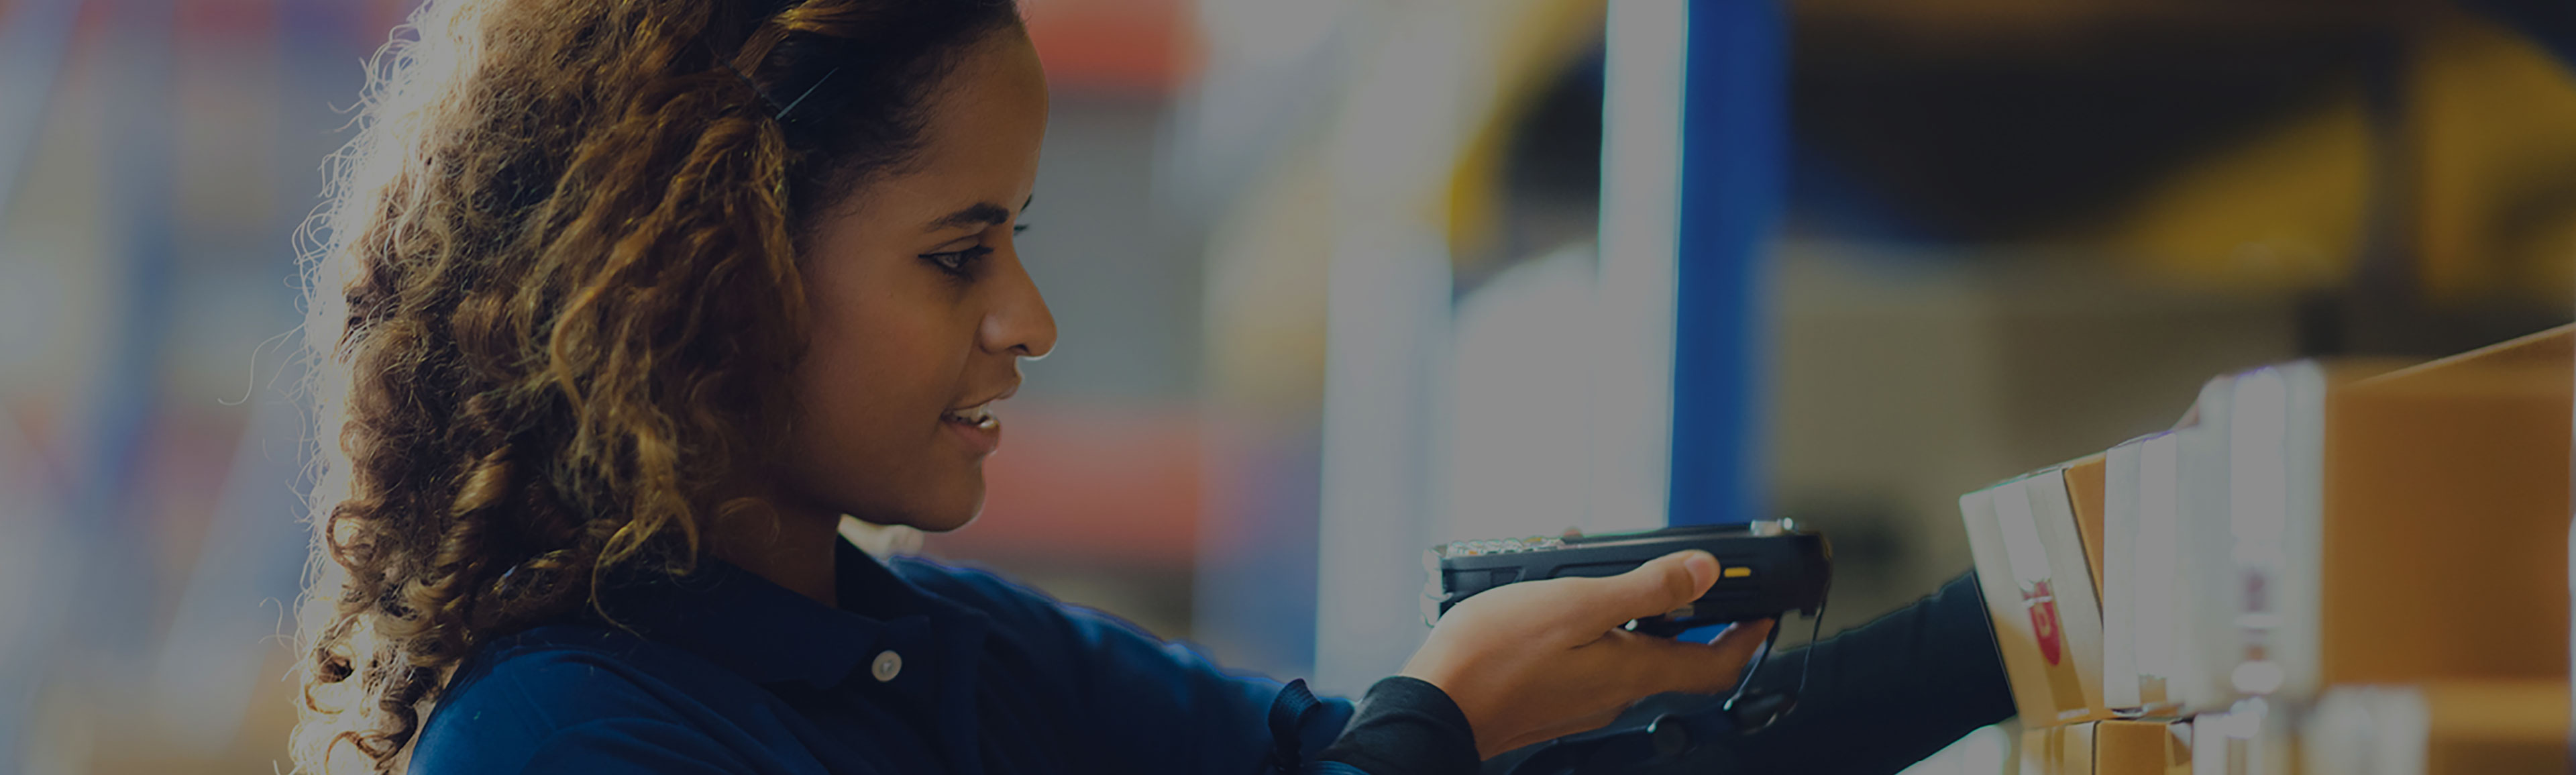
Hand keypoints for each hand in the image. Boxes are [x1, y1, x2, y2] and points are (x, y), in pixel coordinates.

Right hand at [1399, 550, 1774, 758]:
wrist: (1435, 706)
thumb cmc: (1495, 657)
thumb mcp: (1578, 604)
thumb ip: (1645, 589)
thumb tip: (1704, 572)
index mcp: (1632, 672)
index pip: (1715, 665)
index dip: (1747, 639)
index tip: (1762, 614)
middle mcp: (1613, 695)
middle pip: (1671, 659)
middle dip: (1683, 617)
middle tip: (1685, 580)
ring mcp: (1581, 703)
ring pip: (1626, 658)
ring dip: (1631, 620)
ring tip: (1603, 577)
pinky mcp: (1551, 703)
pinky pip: (1589, 664)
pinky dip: (1593, 633)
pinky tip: (1558, 608)